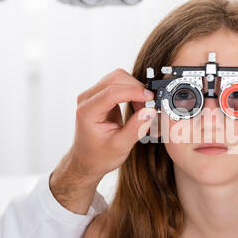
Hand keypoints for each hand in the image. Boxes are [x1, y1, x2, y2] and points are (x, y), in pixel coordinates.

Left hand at [49, 68, 156, 213]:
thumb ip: (136, 128)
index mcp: (87, 112)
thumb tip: (150, 110)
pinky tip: (137, 106)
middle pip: (115, 79)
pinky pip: (119, 84)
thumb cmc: (99, 156)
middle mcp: (87, 99)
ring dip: (135, 89)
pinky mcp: (100, 95)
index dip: (134, 92)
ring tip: (143, 108)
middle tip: (149, 105)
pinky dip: (132, 91)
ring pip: (118, 78)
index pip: (112, 92)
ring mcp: (93, 95)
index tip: (151, 97)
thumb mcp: (120, 146)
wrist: (87, 160)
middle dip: (136, 88)